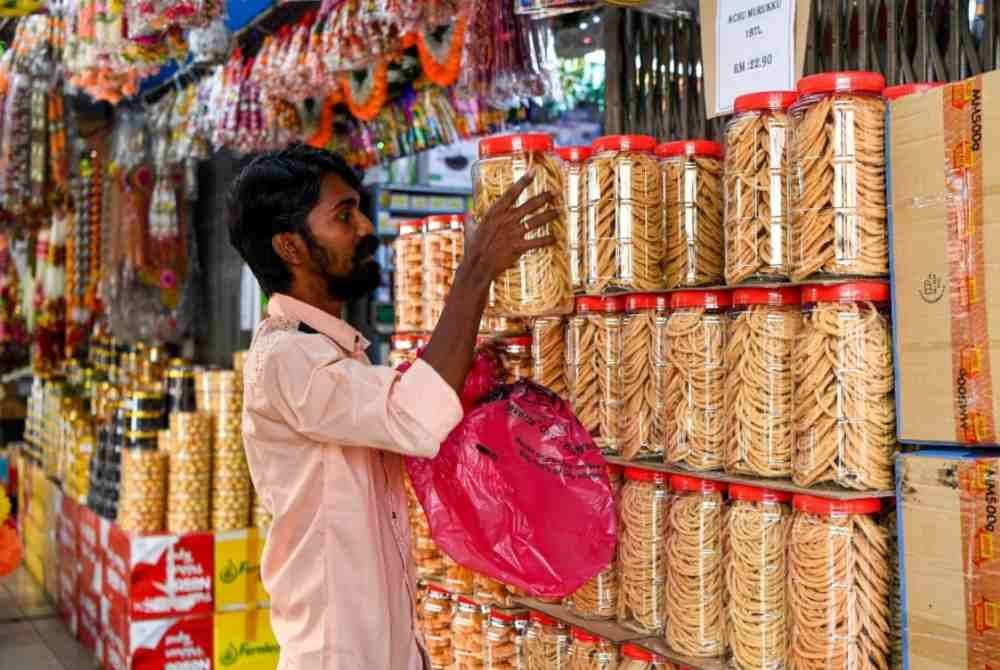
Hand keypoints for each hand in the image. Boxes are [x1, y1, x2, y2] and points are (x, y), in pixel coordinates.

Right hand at [462, 168, 557, 282]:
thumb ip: (471, 220)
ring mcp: (513, 233)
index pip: (512, 192)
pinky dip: (547, 240)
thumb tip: (468, 214)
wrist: (477, 265)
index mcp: (495, 212)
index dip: (523, 181)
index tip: (534, 172)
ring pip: (536, 221)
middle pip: (529, 205)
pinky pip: (537, 241)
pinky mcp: (518, 246)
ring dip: (549, 215)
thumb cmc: (472, 248)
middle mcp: (506, 219)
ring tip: (558, 211)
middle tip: (554, 192)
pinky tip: (555, 238)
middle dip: (543, 197)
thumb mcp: (470, 230)